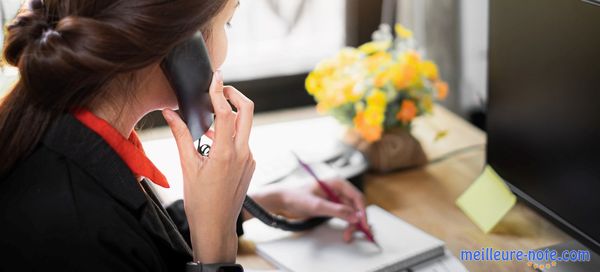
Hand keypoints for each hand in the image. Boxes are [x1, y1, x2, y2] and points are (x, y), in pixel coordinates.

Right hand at [163, 70, 254, 262]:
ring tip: (209, 115)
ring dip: (231, 115)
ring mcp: (250, 159)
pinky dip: (231, 134)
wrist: (216, 226)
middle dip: (235, 95)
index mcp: (226, 153)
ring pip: (245, 126)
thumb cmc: (200, 201)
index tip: (215, 77)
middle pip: (247, 111)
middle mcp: (243, 153)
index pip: (226, 112)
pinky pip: (243, 141)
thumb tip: (169, 113)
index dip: (219, 91)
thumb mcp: (187, 166)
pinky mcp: (251, 164)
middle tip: (220, 88)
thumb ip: (181, 136)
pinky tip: (213, 139)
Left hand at [250, 178, 369, 242]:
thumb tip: (355, 216)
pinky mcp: (332, 205)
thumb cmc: (295, 196)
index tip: (363, 224)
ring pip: (351, 212)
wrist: (282, 199)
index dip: (362, 211)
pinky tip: (346, 231)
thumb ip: (337, 210)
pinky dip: (346, 223)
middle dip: (357, 221)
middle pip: (355, 206)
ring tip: (347, 235)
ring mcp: (335, 197)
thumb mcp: (317, 205)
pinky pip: (344, 215)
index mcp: (337, 183)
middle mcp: (338, 189)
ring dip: (352, 224)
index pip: (357, 197)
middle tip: (352, 233)